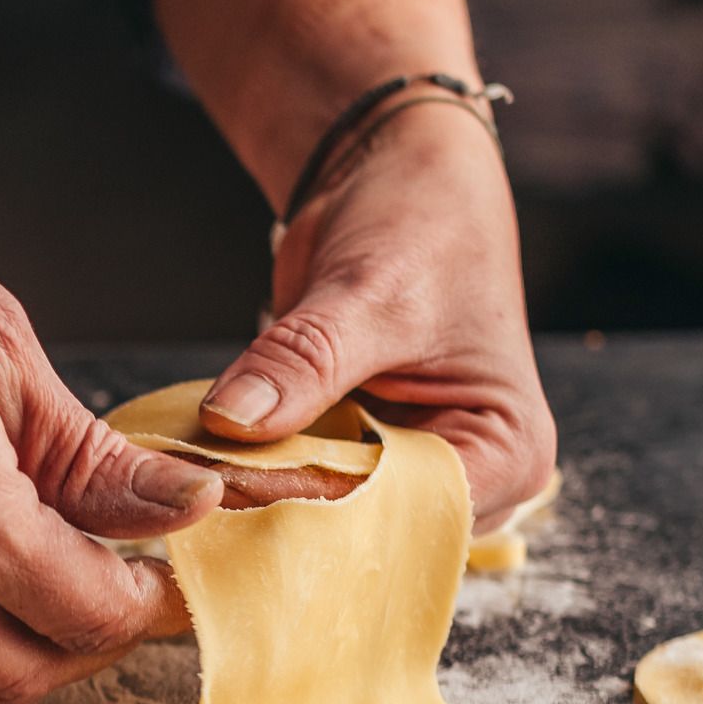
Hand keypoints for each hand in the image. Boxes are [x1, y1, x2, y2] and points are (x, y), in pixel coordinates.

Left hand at [198, 105, 555, 525]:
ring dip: (260, 495)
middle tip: (199, 496)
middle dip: (286, 513)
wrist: (395, 174)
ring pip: (324, 512)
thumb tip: (231, 420)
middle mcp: (467, 477)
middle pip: (369, 530)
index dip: (329, 514)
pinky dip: (252, 469)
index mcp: (509, 452)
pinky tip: (201, 461)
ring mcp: (406, 468)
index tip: (238, 498)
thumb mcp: (369, 291)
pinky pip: (298, 478)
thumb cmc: (422, 222)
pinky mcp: (353, 449)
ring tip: (193, 480)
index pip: (416, 517)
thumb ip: (305, 361)